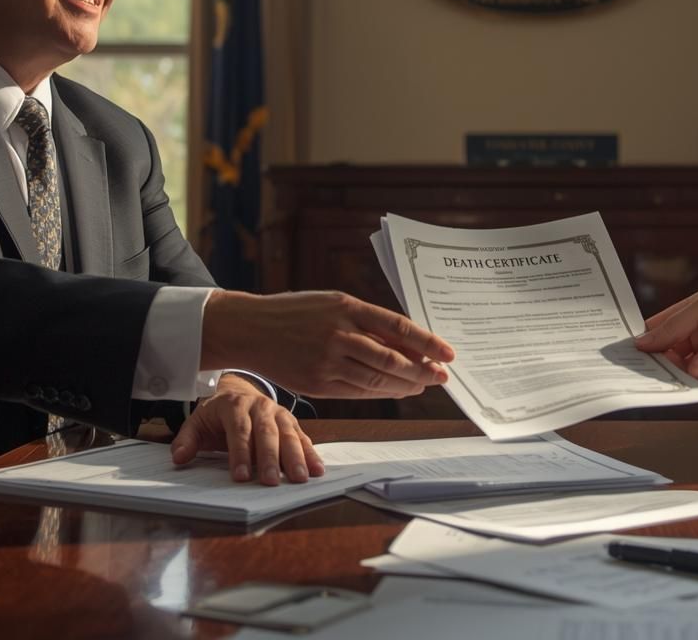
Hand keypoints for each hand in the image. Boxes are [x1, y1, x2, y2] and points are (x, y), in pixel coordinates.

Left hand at [170, 374, 325, 484]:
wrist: (237, 392)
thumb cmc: (217, 414)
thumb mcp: (197, 422)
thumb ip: (186, 440)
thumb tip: (179, 457)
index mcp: (234, 405)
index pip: (239, 430)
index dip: (240, 454)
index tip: (241, 477)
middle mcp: (259, 406)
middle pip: (266, 433)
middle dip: (269, 458)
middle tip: (270, 482)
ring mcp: (278, 413)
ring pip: (288, 434)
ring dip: (295, 457)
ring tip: (299, 478)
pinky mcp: (290, 422)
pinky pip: (302, 437)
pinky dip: (310, 453)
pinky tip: (316, 469)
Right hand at [201, 290, 454, 398]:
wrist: (250, 329)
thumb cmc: (298, 313)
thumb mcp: (333, 304)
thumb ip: (368, 323)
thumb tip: (408, 344)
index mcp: (346, 308)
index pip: (398, 327)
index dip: (427, 342)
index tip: (448, 353)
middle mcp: (338, 334)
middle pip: (392, 359)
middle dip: (422, 370)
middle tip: (441, 376)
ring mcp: (327, 361)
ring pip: (377, 379)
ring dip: (405, 385)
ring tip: (421, 385)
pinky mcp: (317, 384)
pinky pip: (358, 392)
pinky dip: (381, 393)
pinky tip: (395, 391)